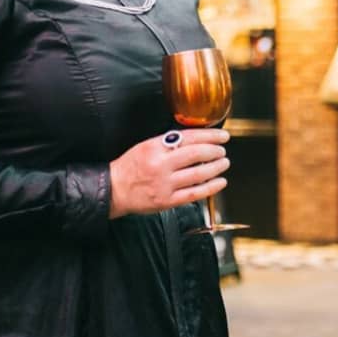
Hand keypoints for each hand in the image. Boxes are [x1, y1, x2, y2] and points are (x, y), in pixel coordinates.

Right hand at [109, 128, 229, 218]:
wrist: (114, 189)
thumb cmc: (129, 167)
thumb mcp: (145, 146)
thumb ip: (167, 142)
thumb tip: (194, 139)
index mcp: (154, 147)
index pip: (187, 137)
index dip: (209, 135)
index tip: (221, 135)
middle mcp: (160, 164)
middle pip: (196, 154)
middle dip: (214, 150)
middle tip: (222, 149)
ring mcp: (164, 184)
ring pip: (198, 174)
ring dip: (216, 167)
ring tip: (224, 163)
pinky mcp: (167, 201)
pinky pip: (194, 193)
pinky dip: (211, 187)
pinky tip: (219, 182)